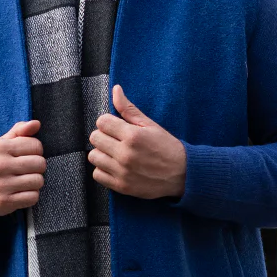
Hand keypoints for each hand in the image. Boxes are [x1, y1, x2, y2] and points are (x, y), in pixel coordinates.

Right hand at [0, 119, 45, 216]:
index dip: (36, 151)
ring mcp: (2, 185)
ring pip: (38, 181)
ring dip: (35, 183)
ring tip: (24, 182)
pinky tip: (21, 193)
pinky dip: (31, 196)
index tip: (26, 156)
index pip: (36, 146)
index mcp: (0, 148)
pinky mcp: (5, 202)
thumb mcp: (2, 144)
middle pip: (40, 164)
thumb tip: (36, 123)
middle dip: (37, 168)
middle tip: (27, 171)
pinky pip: (33, 197)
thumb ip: (20, 131)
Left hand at [87, 85, 186, 199]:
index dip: (108, 122)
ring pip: (93, 156)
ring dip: (102, 153)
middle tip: (115, 140)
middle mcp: (125, 154)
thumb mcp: (150, 125)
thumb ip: (128, 108)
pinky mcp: (121, 186)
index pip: (101, 122)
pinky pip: (97, 175)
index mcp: (133, 135)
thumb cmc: (167, 147)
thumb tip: (116, 90)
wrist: (182, 174)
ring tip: (114, 153)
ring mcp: (122, 171)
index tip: (116, 127)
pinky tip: (114, 166)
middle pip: (95, 138)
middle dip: (104, 136)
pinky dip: (103, 170)